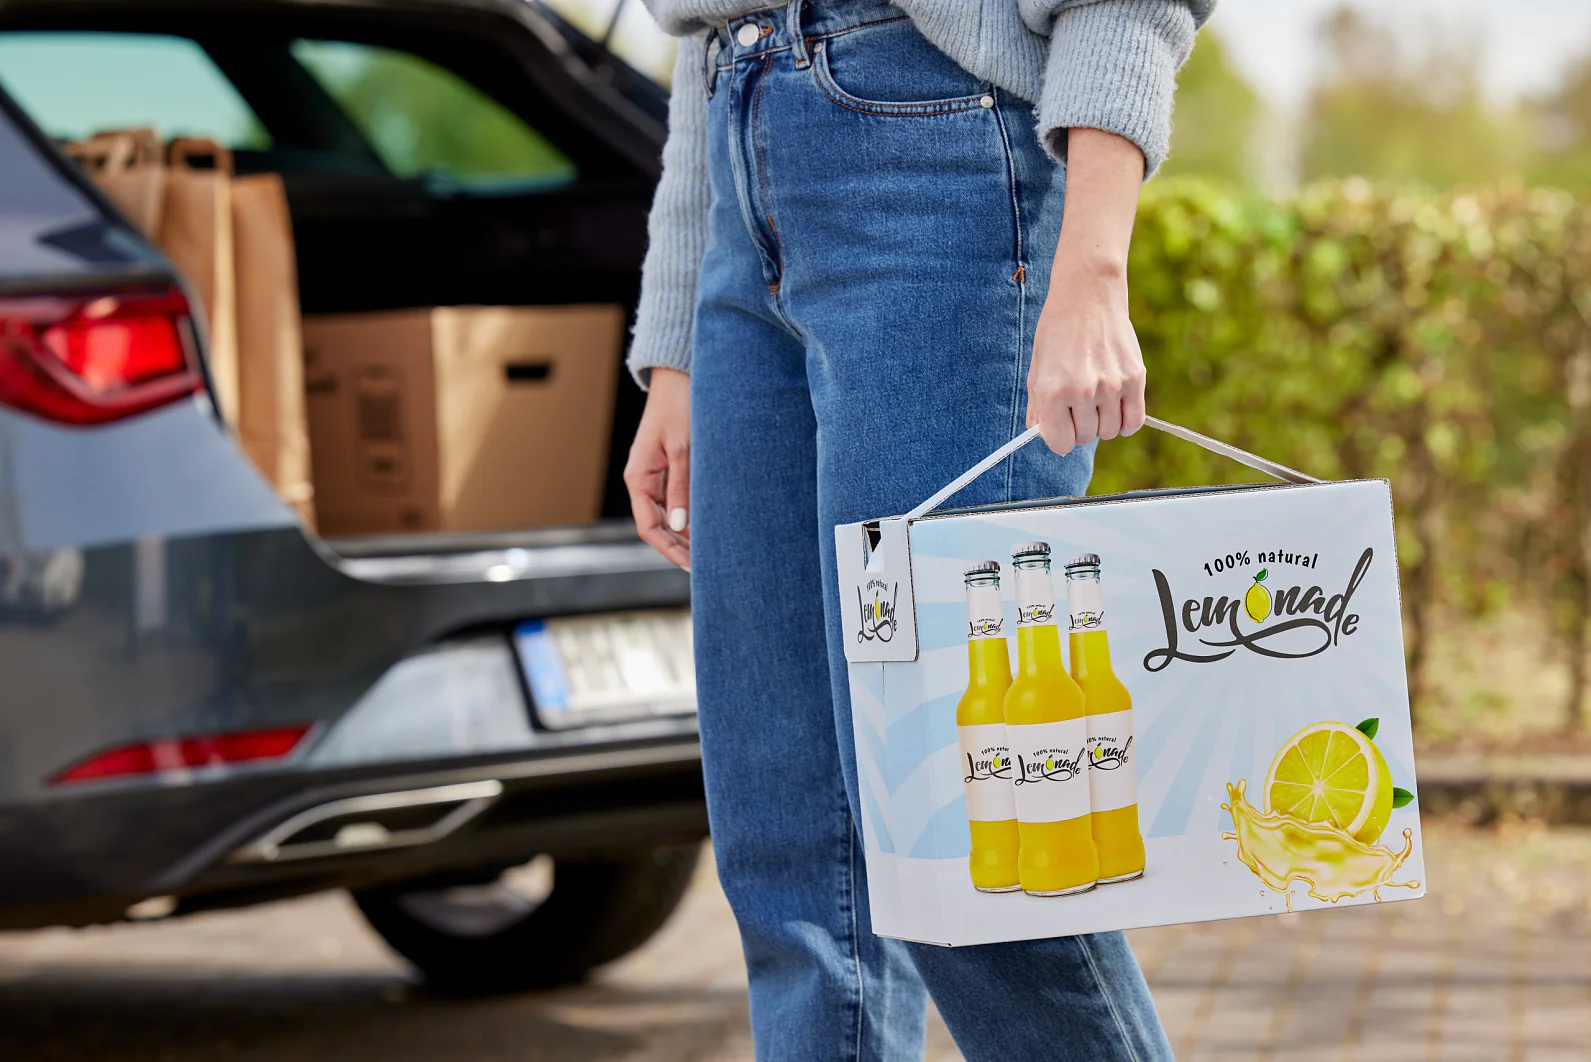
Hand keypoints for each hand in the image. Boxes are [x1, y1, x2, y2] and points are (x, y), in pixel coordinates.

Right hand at [624, 367, 690, 569]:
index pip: (649, 527)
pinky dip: (688, 515)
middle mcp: (642, 480)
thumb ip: (681, 488)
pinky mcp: (666, 467)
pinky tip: (705, 524)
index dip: (669, 550)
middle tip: (705, 565)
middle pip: (656, 525)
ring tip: (708, 550)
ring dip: (684, 533)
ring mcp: (653, 475)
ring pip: (667, 515)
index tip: (691, 565)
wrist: (679, 377)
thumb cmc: (680, 408)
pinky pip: (674, 500)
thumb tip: (681, 527)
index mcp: (638, 478)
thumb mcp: (683, 450)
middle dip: (678, 547)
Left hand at [1026, 263, 1145, 453]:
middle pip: (1085, 438)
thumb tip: (1038, 433)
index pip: (1060, 443)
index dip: (1059, 437)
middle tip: (1077, 405)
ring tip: (1095, 399)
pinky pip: (1134, 422)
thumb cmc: (1058, 330)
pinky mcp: (1135, 378)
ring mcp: (1111, 386)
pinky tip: (1115, 409)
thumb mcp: (1038, 366)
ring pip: (1109, 432)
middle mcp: (1082, 391)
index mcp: (1052, 391)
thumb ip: (1037, 404)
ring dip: (1101, 422)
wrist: (1088, 294)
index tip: (1061, 425)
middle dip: (1080, 427)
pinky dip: (1124, 422)